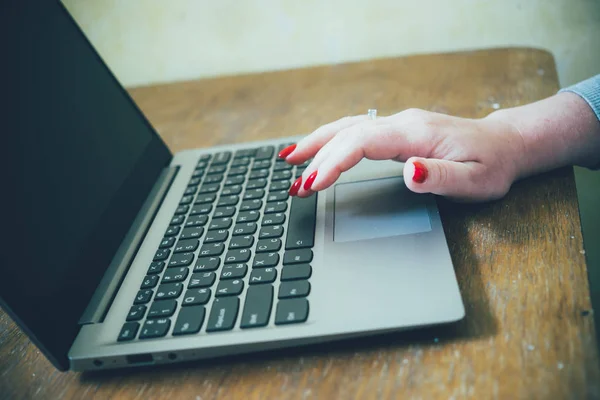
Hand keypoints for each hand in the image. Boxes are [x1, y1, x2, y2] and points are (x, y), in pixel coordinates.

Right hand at [279, 108, 526, 201]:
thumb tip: (407, 171)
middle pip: (348, 132)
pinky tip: (318, 149)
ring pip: (348, 127)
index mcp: (416, 134)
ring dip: (317, 142)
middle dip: (317, 156)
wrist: (505, 145)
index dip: (334, 161)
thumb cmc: (491, 166)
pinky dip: (332, 139)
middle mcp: (403, 124)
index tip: (314, 183)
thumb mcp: (474, 180)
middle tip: (294, 182)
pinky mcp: (397, 131)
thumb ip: (439, 176)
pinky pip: (357, 130)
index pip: (363, 142)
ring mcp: (399, 124)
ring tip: (289, 159)